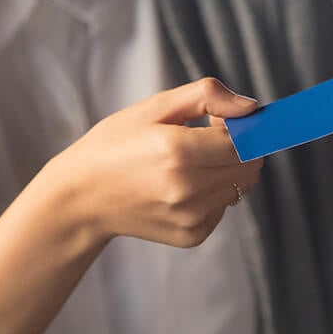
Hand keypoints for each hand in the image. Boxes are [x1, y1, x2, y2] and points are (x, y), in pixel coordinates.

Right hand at [60, 78, 262, 247]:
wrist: (81, 198)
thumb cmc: (116, 145)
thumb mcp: (155, 107)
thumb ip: (207, 97)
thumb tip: (251, 107)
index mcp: (178, 151)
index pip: (245, 141)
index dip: (241, 127)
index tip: (220, 121)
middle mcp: (188, 189)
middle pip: (249, 166)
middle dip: (240, 148)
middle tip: (205, 139)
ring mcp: (190, 217)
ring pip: (240, 187)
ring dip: (227, 171)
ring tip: (189, 163)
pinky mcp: (191, 236)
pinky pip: (223, 208)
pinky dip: (213, 194)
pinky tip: (182, 187)